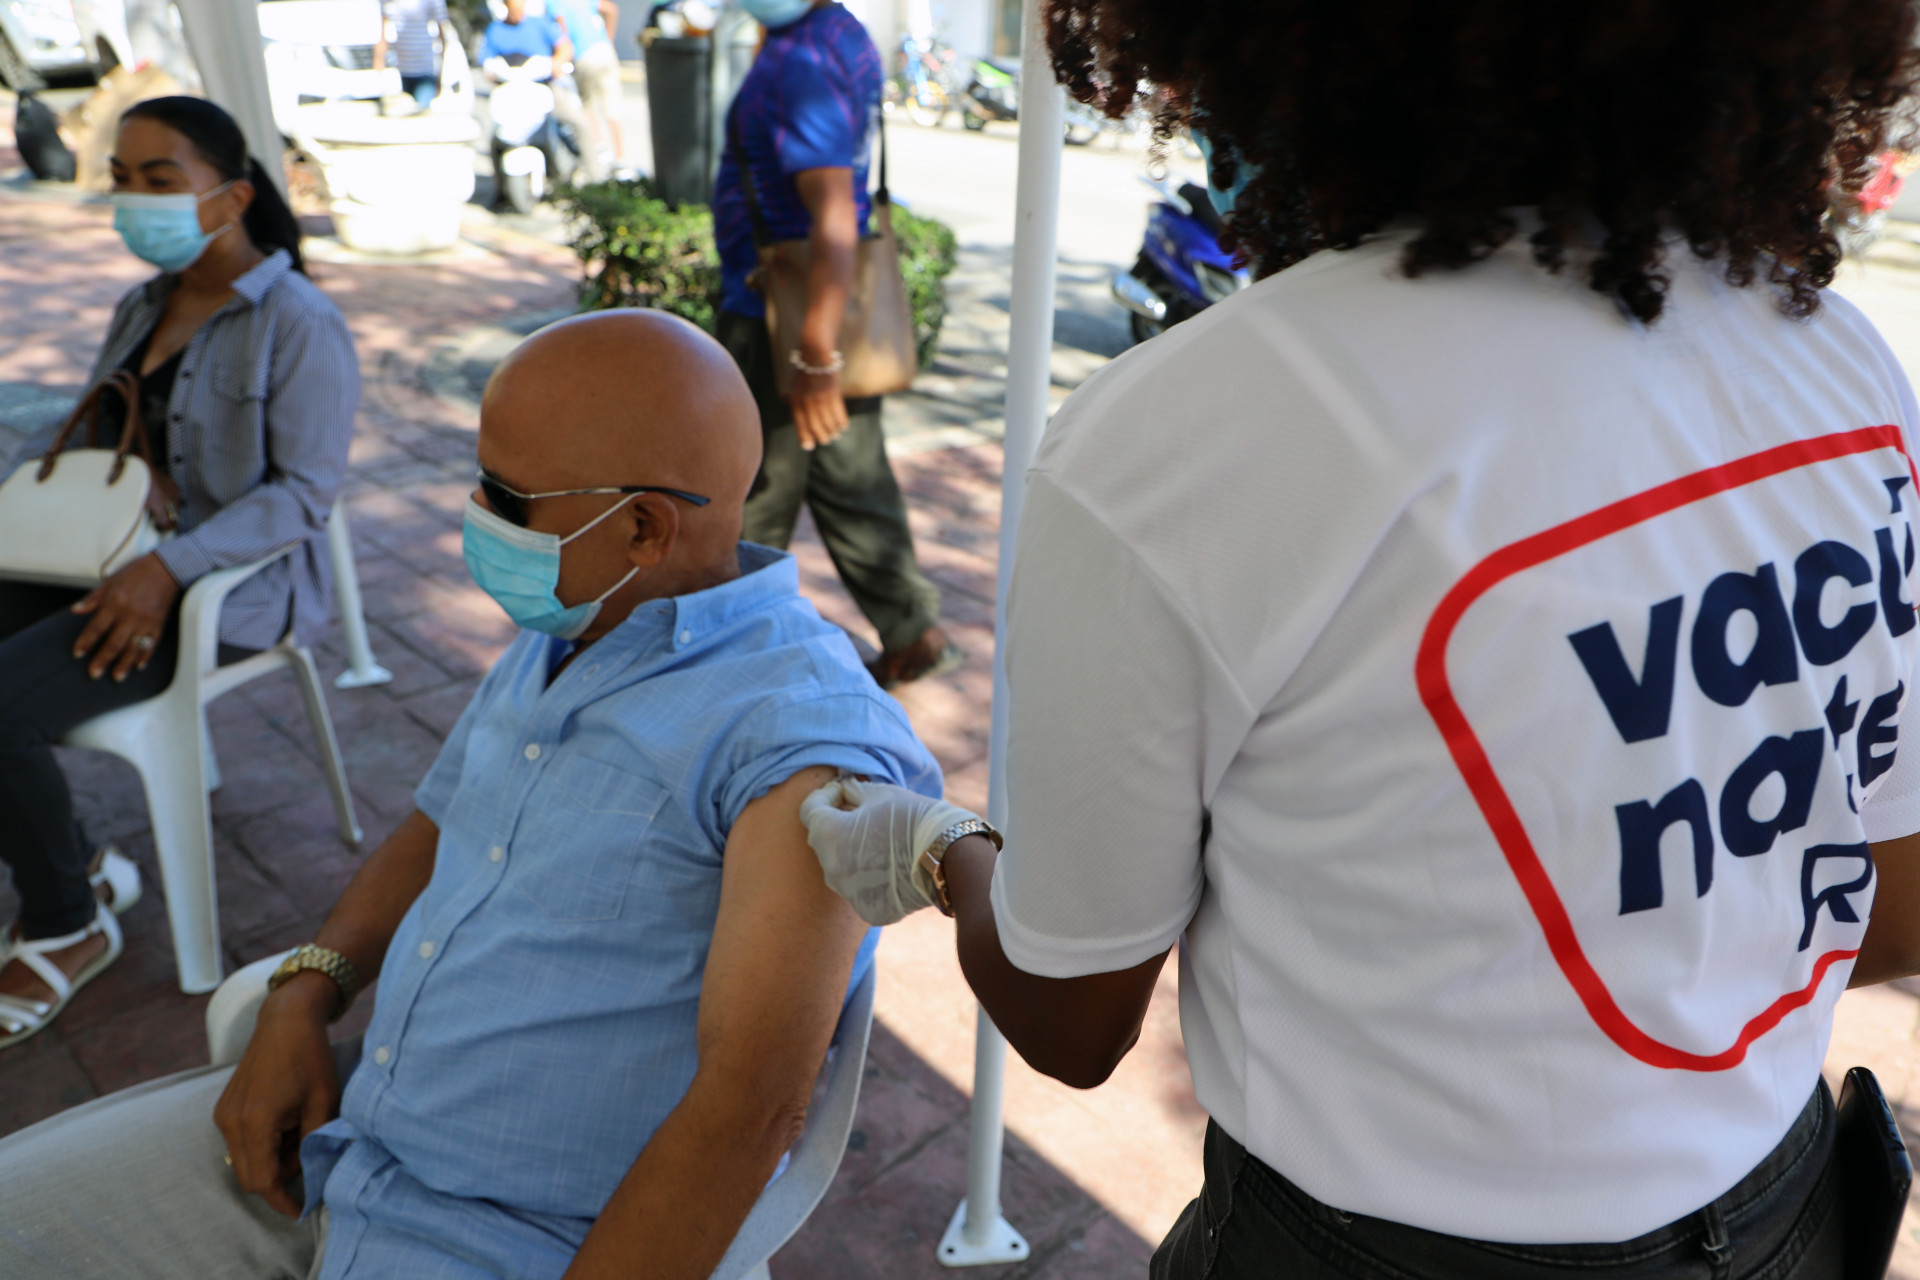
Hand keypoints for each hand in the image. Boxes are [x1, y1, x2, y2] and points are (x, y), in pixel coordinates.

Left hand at [70, 553, 180, 681]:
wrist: (168, 568)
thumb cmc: (137, 572)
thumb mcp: (111, 581)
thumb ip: (93, 598)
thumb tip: (76, 611)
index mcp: (115, 603)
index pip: (96, 628)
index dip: (86, 642)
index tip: (77, 654)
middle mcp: (130, 615)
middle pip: (114, 643)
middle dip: (103, 660)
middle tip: (94, 674)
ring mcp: (146, 621)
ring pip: (133, 648)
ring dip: (124, 664)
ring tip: (117, 677)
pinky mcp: (159, 624)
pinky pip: (151, 644)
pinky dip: (145, 656)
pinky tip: (139, 666)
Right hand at [212, 973, 342, 1217]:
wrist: (286, 1019)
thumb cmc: (310, 1057)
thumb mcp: (324, 1101)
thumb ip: (315, 1142)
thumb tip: (315, 1173)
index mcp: (255, 1121)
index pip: (262, 1180)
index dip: (283, 1200)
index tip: (302, 1210)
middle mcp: (230, 1122)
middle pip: (249, 1176)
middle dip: (279, 1179)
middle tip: (309, 1158)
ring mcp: (223, 1115)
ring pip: (244, 1160)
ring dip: (272, 1160)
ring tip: (301, 1130)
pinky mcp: (224, 1109)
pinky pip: (241, 1142)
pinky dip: (264, 1144)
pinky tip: (287, 1122)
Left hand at [789, 368, 849, 451]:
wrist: (816, 354)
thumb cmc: (807, 371)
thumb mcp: (797, 388)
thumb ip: (800, 402)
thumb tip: (805, 420)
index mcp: (796, 400)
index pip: (800, 423)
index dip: (804, 436)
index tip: (809, 447)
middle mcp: (807, 401)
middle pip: (815, 425)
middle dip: (821, 436)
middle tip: (826, 441)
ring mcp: (820, 397)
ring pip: (827, 421)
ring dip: (832, 431)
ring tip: (835, 435)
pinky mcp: (832, 393)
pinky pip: (838, 413)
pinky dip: (841, 422)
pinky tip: (843, 427)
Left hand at [799, 775, 980, 924]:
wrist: (946, 855)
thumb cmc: (911, 817)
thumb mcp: (879, 793)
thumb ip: (851, 791)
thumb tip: (842, 790)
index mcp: (828, 834)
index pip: (809, 810)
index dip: (825, 796)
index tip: (844, 792)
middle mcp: (830, 868)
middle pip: (823, 841)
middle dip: (837, 825)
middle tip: (863, 814)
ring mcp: (848, 893)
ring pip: (839, 867)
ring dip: (850, 852)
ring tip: (881, 841)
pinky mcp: (867, 910)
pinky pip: (859, 888)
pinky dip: (868, 876)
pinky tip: (891, 866)